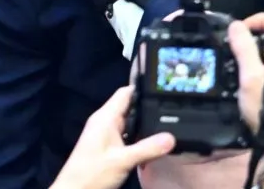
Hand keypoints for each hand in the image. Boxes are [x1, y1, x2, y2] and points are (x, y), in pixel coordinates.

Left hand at [51, 86, 174, 188]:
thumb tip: (172, 138)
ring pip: (129, 122)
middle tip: (172, 109)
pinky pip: (126, 135)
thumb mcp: (123, 161)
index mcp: (105, 117)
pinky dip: (138, 138)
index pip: (126, 92)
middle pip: (130, 106)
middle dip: (148, 108)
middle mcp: (105, 121)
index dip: (144, 88)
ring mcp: (105, 134)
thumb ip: (148, 148)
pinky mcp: (107, 146)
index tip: (164, 90)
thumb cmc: (91, 174)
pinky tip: (152, 144)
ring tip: (167, 126)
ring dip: (144, 125)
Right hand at [230, 15, 263, 158]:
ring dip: (250, 57)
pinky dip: (253, 72)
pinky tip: (239, 84)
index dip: (259, 18)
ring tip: (232, 66)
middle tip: (231, 48)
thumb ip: (244, 48)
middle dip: (251, 38)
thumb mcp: (250, 76)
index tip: (239, 28)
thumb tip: (236, 25)